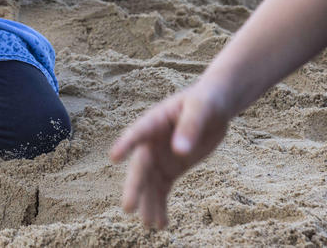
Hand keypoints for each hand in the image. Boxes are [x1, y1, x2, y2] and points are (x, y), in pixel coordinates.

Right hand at [109, 83, 231, 228]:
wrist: (212, 107)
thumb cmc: (204, 101)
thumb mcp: (200, 109)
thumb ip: (190, 128)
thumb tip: (180, 152)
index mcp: (154, 122)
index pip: (137, 133)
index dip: (125, 144)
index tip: (114, 157)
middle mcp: (150, 142)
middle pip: (140, 166)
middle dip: (134, 187)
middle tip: (128, 207)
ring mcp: (159, 157)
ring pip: (149, 183)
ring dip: (148, 203)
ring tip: (150, 226)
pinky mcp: (170, 168)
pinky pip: (161, 189)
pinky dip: (160, 205)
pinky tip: (161, 223)